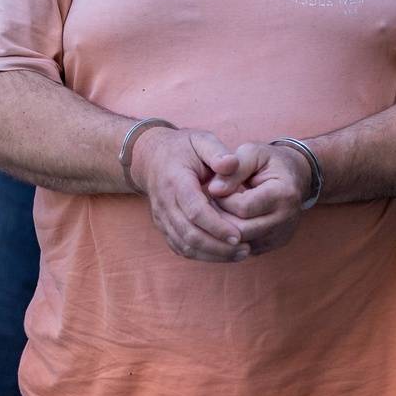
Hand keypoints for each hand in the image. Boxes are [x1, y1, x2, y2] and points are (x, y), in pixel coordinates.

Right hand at [129, 127, 250, 262]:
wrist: (150, 157)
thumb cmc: (182, 148)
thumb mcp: (201, 140)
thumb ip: (217, 152)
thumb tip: (231, 164)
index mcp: (175, 181)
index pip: (194, 210)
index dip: (217, 226)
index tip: (239, 235)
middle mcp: (164, 202)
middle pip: (189, 233)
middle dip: (218, 246)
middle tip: (246, 248)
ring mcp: (161, 216)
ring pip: (185, 245)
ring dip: (213, 254)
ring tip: (240, 253)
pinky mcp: (163, 226)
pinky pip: (180, 247)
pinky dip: (202, 255)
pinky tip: (224, 254)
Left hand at [205, 143, 310, 254]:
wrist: (295, 175)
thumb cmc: (268, 161)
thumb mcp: (251, 153)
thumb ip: (232, 170)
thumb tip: (214, 190)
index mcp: (283, 194)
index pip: (243, 208)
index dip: (222, 199)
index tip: (214, 188)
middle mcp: (286, 219)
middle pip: (241, 230)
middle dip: (219, 217)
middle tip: (209, 202)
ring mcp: (282, 235)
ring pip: (241, 244)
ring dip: (223, 229)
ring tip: (217, 209)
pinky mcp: (274, 244)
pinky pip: (245, 249)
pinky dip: (230, 237)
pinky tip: (225, 219)